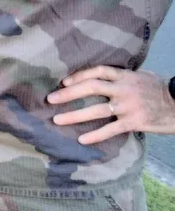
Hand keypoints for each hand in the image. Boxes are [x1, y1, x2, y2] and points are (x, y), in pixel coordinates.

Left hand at [48, 66, 174, 143]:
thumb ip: (120, 77)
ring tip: (58, 120)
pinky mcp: (134, 122)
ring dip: (75, 115)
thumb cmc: (159, 90)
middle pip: (91, 87)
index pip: (97, 71)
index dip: (79, 75)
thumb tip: (100, 77)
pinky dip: (95, 135)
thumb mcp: (140, 77)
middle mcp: (124, 89)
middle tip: (51, 99)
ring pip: (96, 110)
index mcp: (125, 76)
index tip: (63, 82)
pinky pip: (111, 129)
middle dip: (68, 93)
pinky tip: (82, 139)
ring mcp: (128, 106)